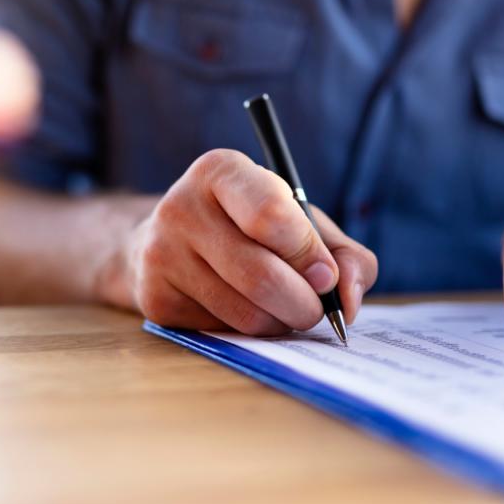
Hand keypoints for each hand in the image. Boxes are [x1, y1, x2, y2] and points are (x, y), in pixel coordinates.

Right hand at [122, 149, 377, 335]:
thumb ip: (343, 254)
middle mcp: (181, 207)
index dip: (308, 254)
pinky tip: (243, 310)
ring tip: (282, 308)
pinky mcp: (155, 297)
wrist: (166, 241)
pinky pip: (222, 331)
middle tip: (314, 308)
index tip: (326, 275)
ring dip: (280, 322)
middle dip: (304, 304)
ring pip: (245, 313)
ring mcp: (161, 254)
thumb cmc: (247, 227)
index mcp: (220, 171)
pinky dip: (249, 332)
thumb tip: (348, 301)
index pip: (270, 216)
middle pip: (260, 275)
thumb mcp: (298, 221)